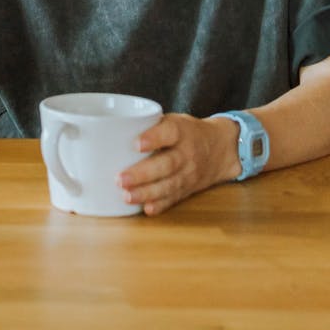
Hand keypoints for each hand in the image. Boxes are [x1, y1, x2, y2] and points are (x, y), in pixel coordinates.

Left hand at [118, 112, 239, 214]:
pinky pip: (174, 198)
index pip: (169, 132)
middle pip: (167, 164)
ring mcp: (189, 173)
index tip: (136, 144)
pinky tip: (147, 209)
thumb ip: (148, 125)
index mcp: (181, 131)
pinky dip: (161, 205)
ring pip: (169, 185)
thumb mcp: (173, 119)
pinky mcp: (188, 189)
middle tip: (120, 179)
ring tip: (126, 196)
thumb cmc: (186, 132)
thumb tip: (108, 132)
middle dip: (143, 174)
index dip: (153, 138)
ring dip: (147, 193)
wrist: (220, 149)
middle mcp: (187, 153)